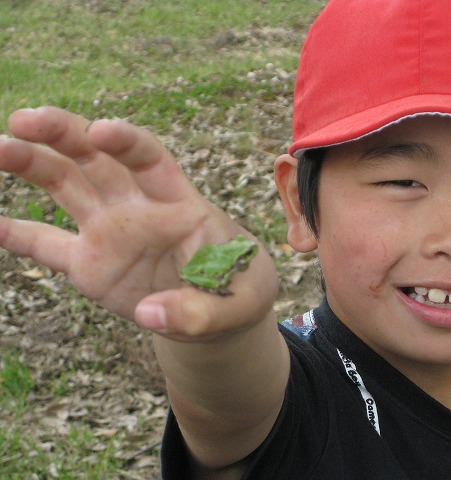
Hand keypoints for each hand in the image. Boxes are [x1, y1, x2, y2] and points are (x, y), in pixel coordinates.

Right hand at [0, 107, 277, 338]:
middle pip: (97, 159)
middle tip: (24, 120)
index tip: (101, 131)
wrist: (219, 311)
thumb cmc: (238, 292)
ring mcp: (110, 232)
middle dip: (64, 134)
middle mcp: (139, 208)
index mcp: (181, 204)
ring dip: (31, 164)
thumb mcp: (240, 305)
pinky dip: (17, 235)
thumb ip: (202, 311)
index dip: (127, 142)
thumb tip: (149, 314)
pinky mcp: (90, 264)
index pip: (151, 159)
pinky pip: (47, 245)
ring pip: (66, 186)